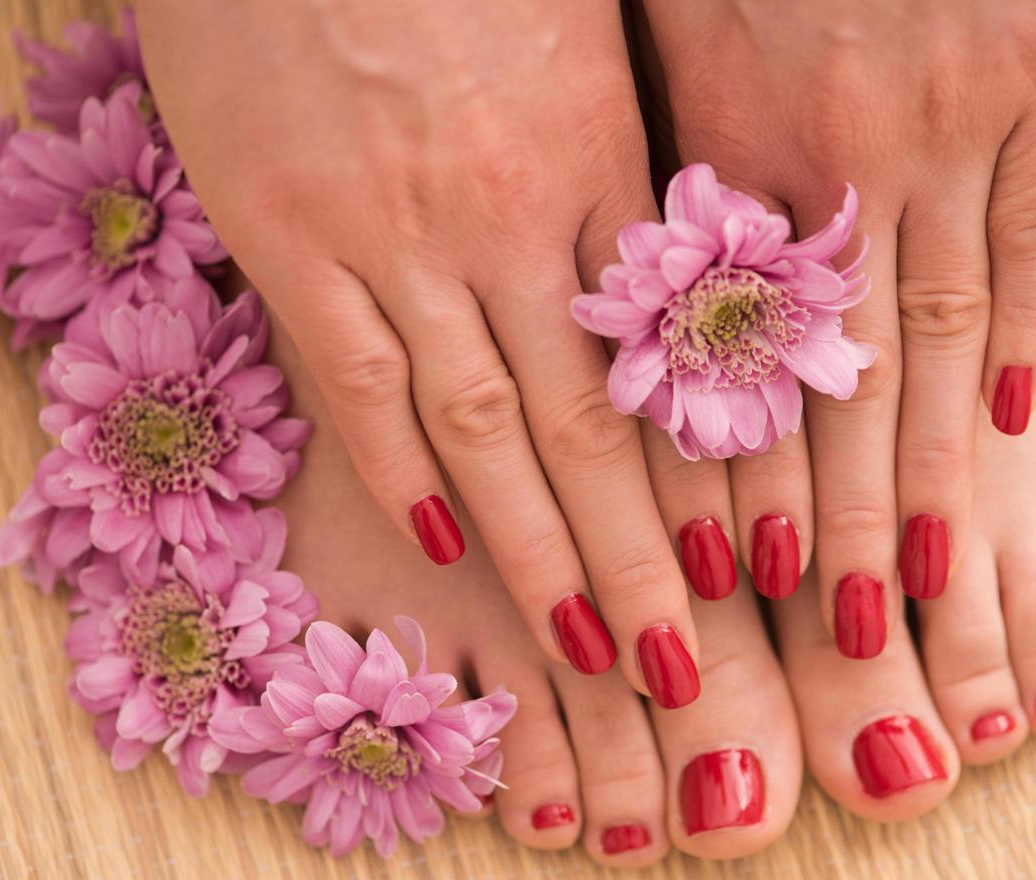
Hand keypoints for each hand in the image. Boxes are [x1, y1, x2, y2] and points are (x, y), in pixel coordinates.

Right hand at [136, 0, 702, 703]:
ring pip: (484, 427)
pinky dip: (402, 472)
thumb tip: (667, 273)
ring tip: (588, 648)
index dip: (711, 471)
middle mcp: (504, 212)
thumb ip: (617, 153)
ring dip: (541, 549)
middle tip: (684, 661)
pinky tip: (445, 548)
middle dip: (642, 554)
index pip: (668, 354)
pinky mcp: (286, 229)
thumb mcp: (575, 23)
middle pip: (589, 421)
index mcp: (593, 153)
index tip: (749, 560)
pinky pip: (355, 379)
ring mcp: (390, 229)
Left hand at [638, 0, 1035, 646]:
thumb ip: (651, 146)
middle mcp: (826, 154)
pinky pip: (1032, 239)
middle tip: (822, 632)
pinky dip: (1017, 341)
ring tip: (907, 588)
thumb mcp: (657, 16)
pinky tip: (1004, 433)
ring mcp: (945, 120)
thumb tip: (632, 273)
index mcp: (717, 141)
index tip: (713, 576)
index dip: (719, 478)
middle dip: (818, 521)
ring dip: (916, 476)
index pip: (720, 351)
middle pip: (822, 379)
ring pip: (925, 339)